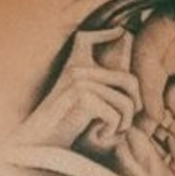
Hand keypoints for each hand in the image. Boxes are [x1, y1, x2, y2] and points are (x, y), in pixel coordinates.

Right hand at [17, 27, 143, 150]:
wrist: (39, 144)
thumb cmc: (61, 125)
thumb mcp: (79, 99)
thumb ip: (97, 85)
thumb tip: (130, 82)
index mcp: (74, 65)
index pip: (87, 38)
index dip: (106, 32)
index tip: (121, 32)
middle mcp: (77, 67)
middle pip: (128, 79)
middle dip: (135, 103)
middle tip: (127, 120)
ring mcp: (79, 81)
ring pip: (125, 102)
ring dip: (125, 122)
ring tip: (114, 130)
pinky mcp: (81, 97)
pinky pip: (114, 114)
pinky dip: (112, 129)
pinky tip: (101, 134)